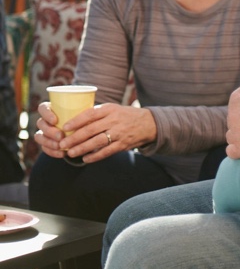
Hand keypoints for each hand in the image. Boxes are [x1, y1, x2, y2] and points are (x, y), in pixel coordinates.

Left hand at [34, 101, 156, 163]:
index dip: (76, 120)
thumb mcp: (113, 109)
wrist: (148, 123)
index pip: (90, 114)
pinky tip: (85, 159)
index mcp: (110, 109)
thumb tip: (73, 120)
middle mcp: (114, 120)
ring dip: (82, 148)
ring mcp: (119, 133)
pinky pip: (106, 151)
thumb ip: (97, 114)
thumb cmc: (125, 115)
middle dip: (74, 138)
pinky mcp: (123, 144)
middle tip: (62, 144)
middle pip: (91, 130)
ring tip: (70, 153)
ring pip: (97, 142)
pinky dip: (95, 156)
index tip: (65, 126)